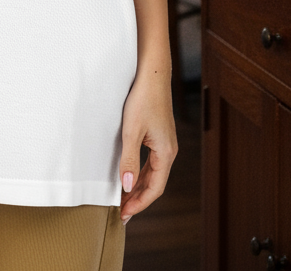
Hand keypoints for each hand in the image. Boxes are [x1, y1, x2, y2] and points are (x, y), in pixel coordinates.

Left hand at [118, 67, 177, 221]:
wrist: (152, 74)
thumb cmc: (143, 99)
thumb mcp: (131, 131)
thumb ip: (129, 159)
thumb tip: (126, 186)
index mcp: (165, 153)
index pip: (154, 189)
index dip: (139, 203)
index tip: (124, 215)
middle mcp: (168, 151)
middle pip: (154, 184)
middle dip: (138, 199)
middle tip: (121, 212)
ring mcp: (165, 144)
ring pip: (152, 174)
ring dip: (138, 187)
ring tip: (123, 199)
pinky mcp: (159, 136)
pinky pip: (151, 162)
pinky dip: (140, 173)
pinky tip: (129, 176)